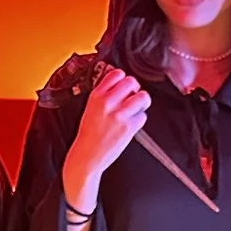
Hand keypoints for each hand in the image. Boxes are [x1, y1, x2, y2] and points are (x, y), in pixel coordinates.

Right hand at [59, 65, 150, 203]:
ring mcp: (119, 115)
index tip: (124, 85)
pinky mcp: (128, 128)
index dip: (123, 78)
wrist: (87, 156)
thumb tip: (120, 87)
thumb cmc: (88, 136)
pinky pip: (143, 116)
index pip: (116, 74)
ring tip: (137, 109)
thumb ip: (104, 96)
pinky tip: (132, 123)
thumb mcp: (90, 109)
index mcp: (96, 96)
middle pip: (132, 82)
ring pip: (142, 97)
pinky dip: (140, 119)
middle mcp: (108, 103)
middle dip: (135, 89)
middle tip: (133, 97)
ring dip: (142, 102)